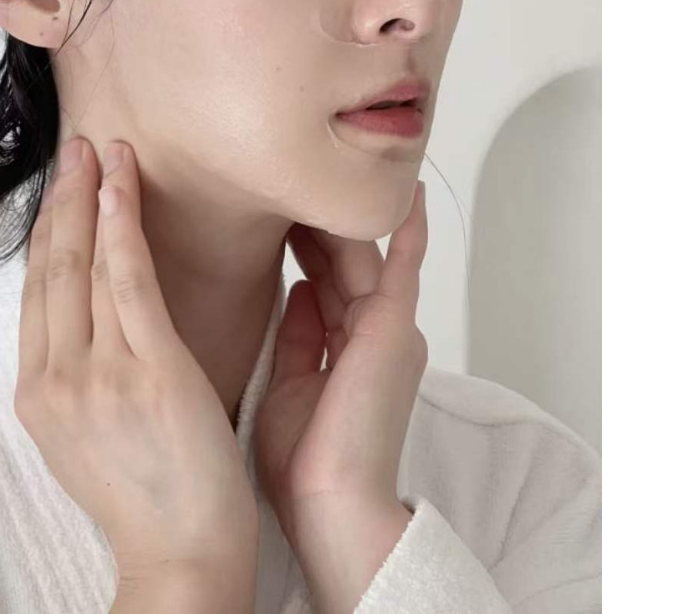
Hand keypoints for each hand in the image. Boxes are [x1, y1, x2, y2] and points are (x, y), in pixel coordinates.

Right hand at [13, 136, 259, 585]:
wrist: (181, 557)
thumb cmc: (147, 494)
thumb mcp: (85, 433)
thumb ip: (77, 372)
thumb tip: (85, 316)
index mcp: (37, 392)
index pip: (38, 291)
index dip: (48, 231)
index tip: (61, 187)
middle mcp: (53, 378)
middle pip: (50, 267)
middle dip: (61, 200)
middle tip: (75, 147)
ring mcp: (94, 374)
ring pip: (83, 264)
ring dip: (90, 197)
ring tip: (100, 149)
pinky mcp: (145, 370)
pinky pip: (127, 280)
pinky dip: (121, 225)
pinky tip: (121, 185)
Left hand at [253, 181, 428, 554]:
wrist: (332, 503)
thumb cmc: (307, 463)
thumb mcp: (291, 384)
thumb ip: (299, 336)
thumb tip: (296, 292)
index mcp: (349, 349)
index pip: (322, 280)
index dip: (299, 244)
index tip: (271, 211)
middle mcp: (374, 333)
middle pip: (340, 261)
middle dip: (314, 222)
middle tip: (284, 181)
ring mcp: (388, 328)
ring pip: (360, 256)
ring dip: (337, 217)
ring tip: (312, 174)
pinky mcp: (392, 327)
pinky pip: (401, 266)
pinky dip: (406, 229)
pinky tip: (404, 192)